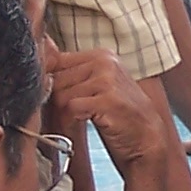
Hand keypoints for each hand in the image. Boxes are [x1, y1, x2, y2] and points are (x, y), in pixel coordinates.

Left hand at [50, 49, 170, 168]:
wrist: (147, 140)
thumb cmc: (119, 116)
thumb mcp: (96, 89)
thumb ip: (71, 74)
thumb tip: (42, 50)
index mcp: (101, 56)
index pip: (57, 61)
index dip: (51, 85)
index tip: (57, 102)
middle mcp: (105, 62)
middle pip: (56, 79)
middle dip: (55, 102)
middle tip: (66, 118)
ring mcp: (107, 79)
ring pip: (61, 94)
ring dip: (62, 114)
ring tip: (74, 123)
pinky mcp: (107, 99)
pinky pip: (70, 108)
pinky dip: (70, 122)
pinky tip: (81, 127)